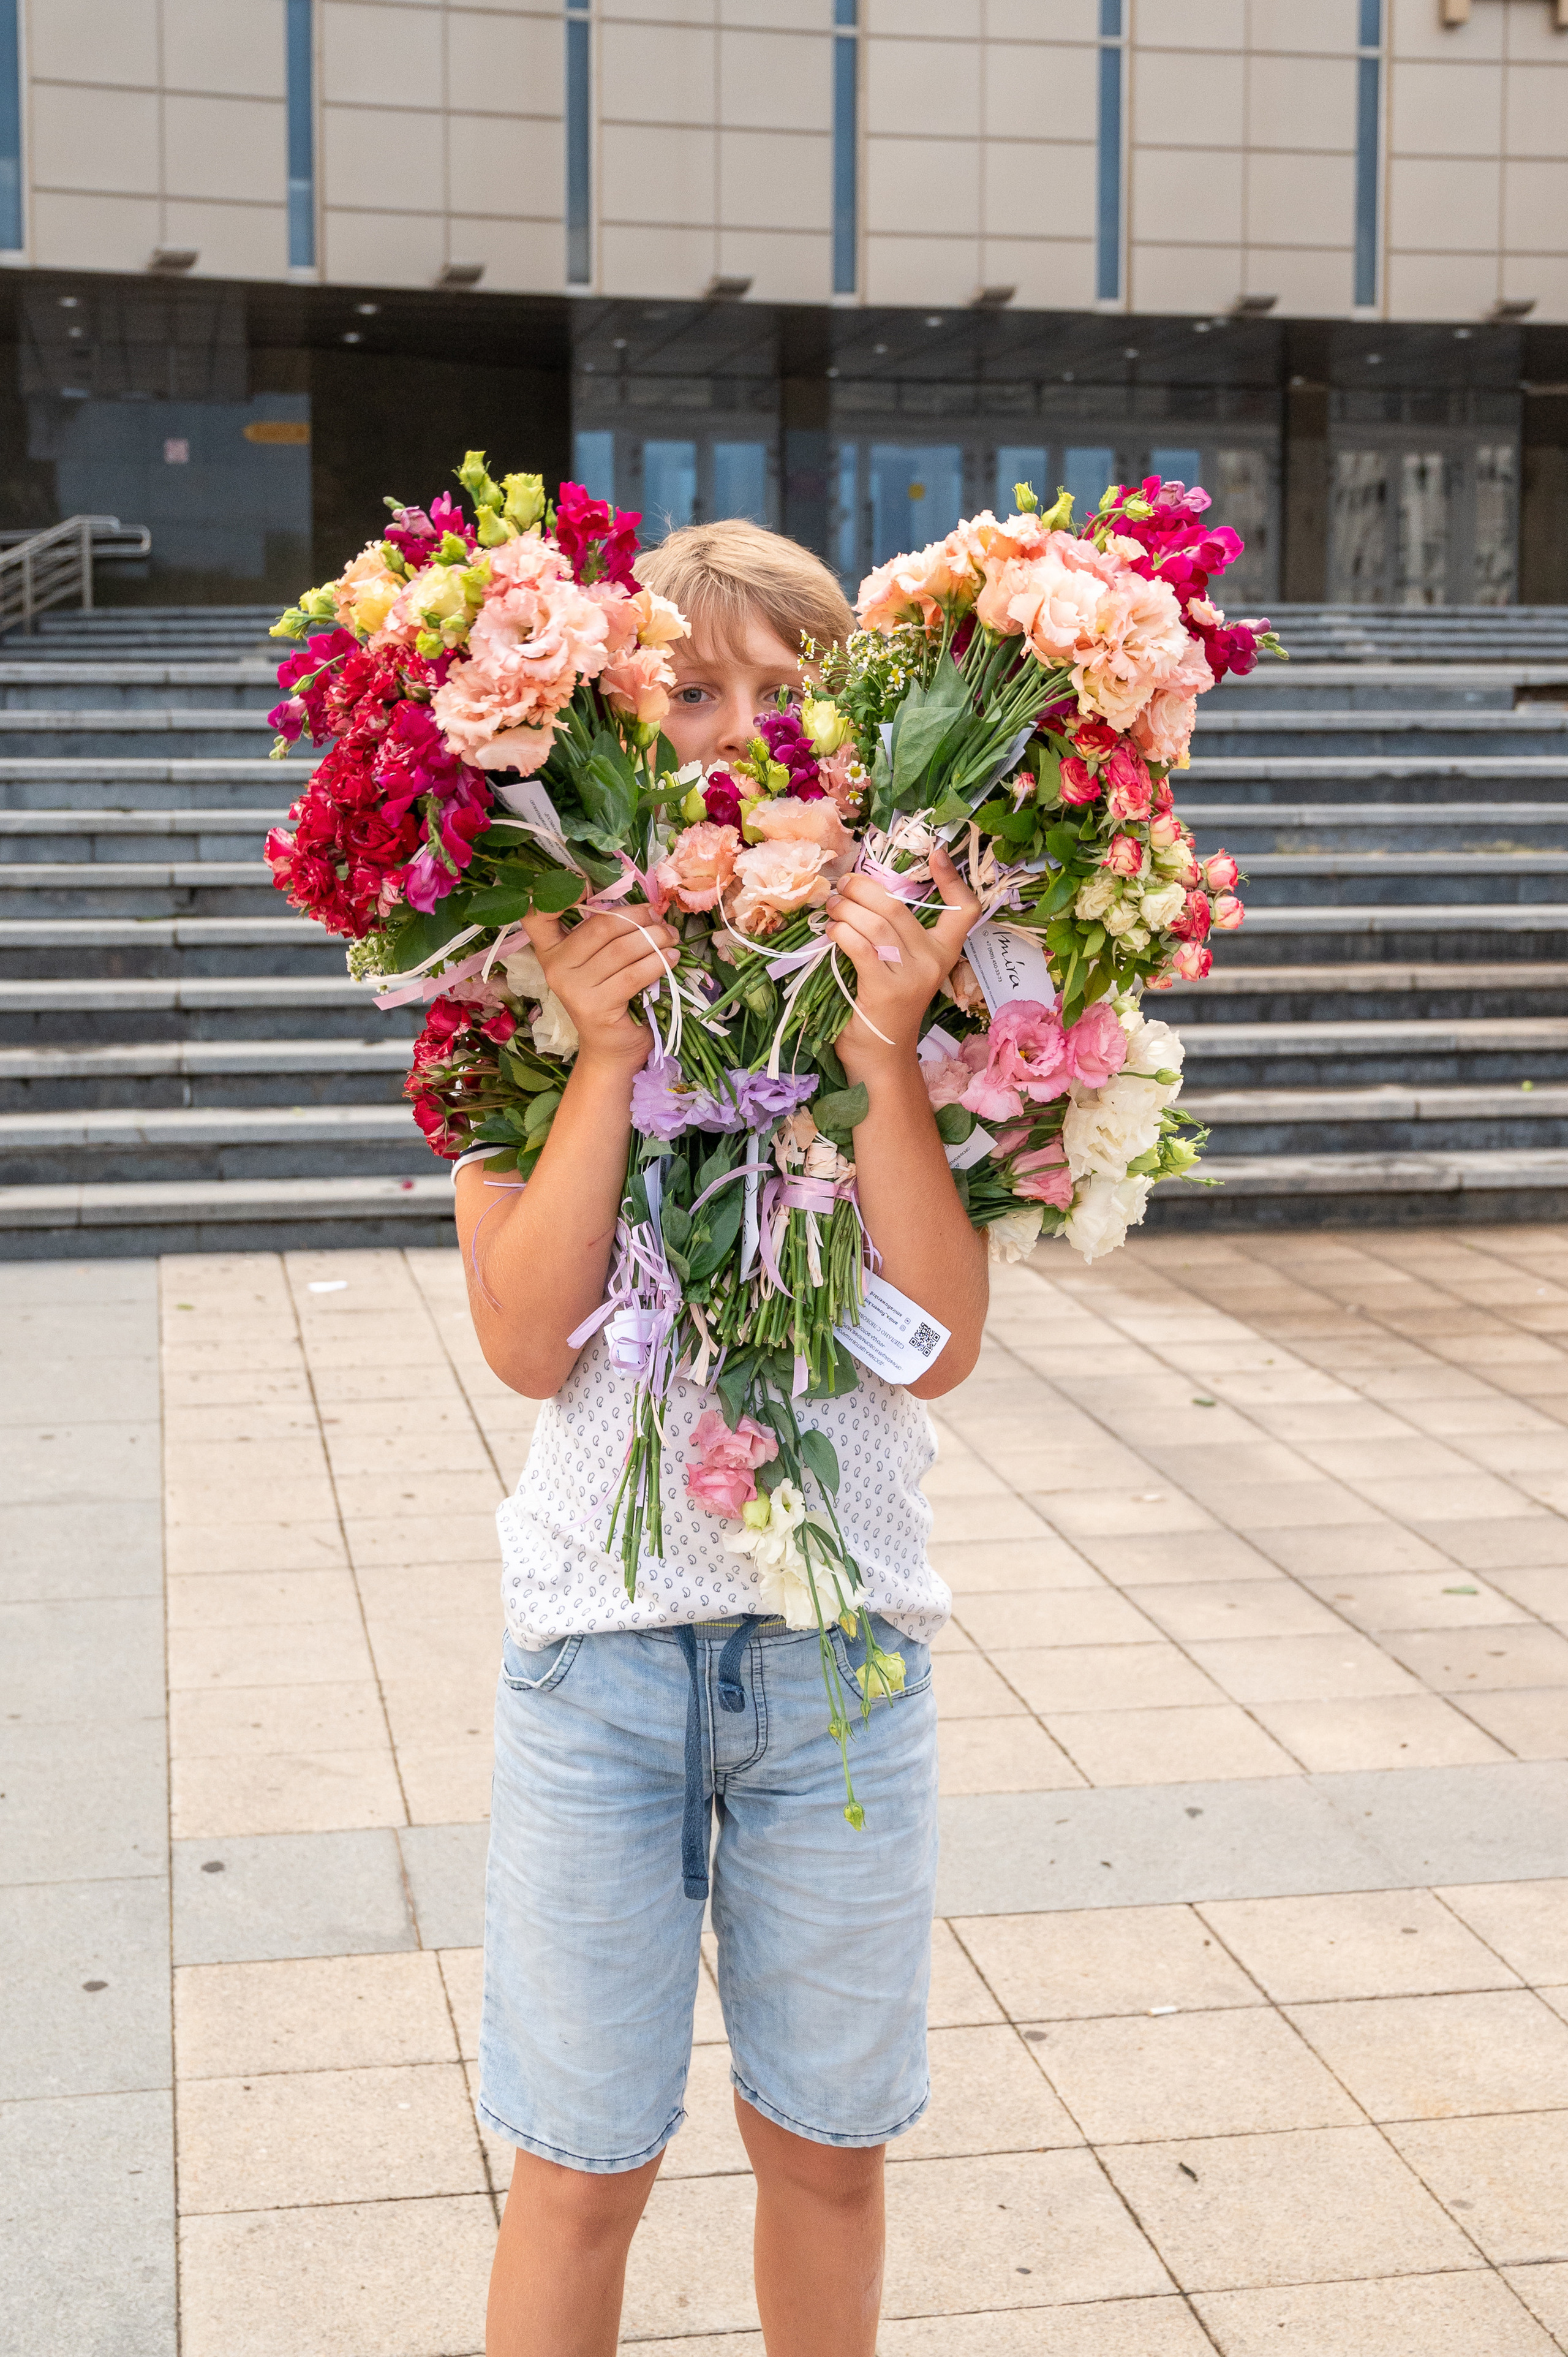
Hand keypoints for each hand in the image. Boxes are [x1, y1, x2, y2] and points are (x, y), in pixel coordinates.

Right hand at [523, 905, 677, 1074]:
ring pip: (621, 949)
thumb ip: (607, 935)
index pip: (537, 916)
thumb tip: (648, 905)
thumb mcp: (600, 962)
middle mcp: (555, 967)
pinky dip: (658, 963)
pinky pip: (634, 975)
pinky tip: (672, 959)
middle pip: (600, 926)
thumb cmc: (609, 1000)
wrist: (611, 1049)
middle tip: (661, 919)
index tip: (585, 885)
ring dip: (655, 939)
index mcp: (550, 950)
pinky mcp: (596, 1007)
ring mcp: (573, 988)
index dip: (557, 894)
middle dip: (638, 918)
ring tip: (671, 938)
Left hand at [824, 844, 980, 1074]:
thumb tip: (863, 892)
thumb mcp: (902, 968)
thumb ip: (895, 936)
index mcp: (944, 953)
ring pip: (877, 924)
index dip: (953, 879)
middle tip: (842, 886)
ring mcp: (911, 977)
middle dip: (863, 889)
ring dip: (847, 908)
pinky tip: (832, 931)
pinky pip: (861, 947)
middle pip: (898, 908)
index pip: (965, 910)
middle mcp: (933, 962)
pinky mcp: (885, 990)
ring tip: (832, 906)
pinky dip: (842, 932)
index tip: (938, 853)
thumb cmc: (886, 1008)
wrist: (881, 1058)